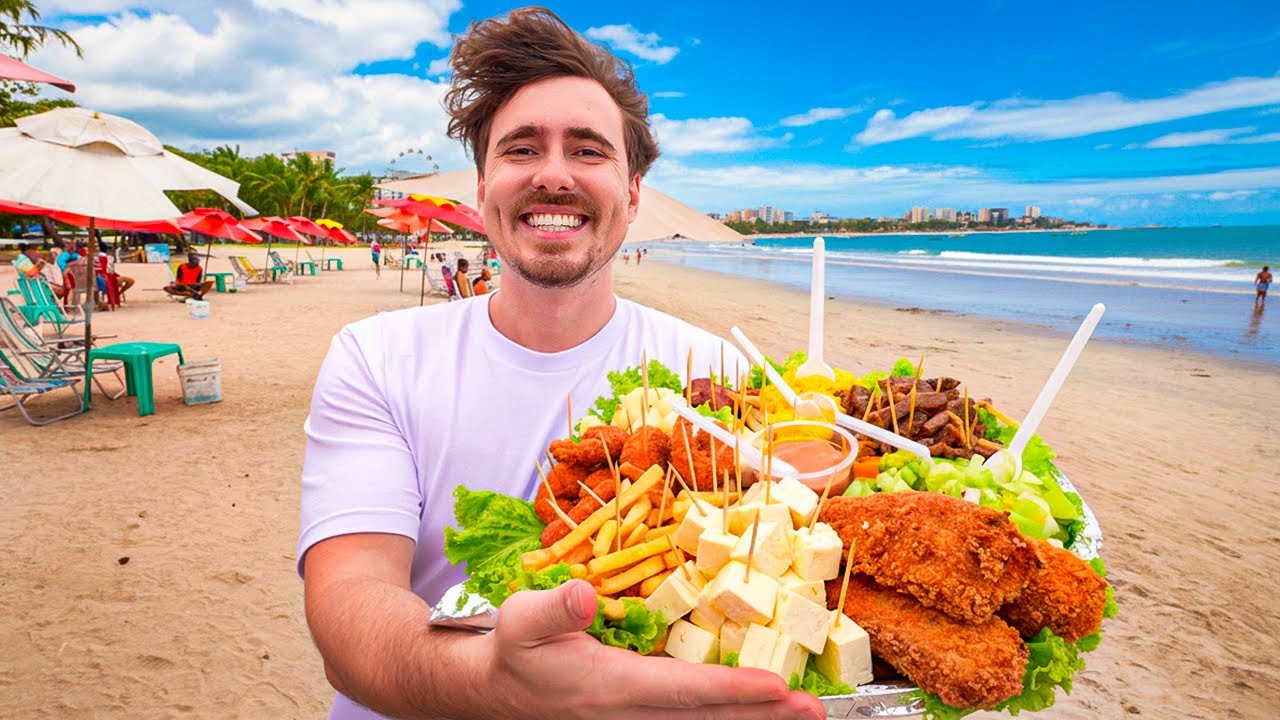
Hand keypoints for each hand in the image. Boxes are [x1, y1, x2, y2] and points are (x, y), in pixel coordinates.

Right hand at [485, 580, 826, 719]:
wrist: (496, 689)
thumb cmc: (515, 648)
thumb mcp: (522, 619)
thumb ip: (554, 607)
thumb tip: (584, 594)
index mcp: (611, 687)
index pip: (684, 691)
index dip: (732, 688)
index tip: (775, 687)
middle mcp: (631, 713)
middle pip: (709, 716)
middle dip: (763, 713)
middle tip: (813, 709)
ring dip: (755, 719)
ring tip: (801, 713)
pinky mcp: (639, 717)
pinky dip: (730, 716)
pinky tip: (756, 712)